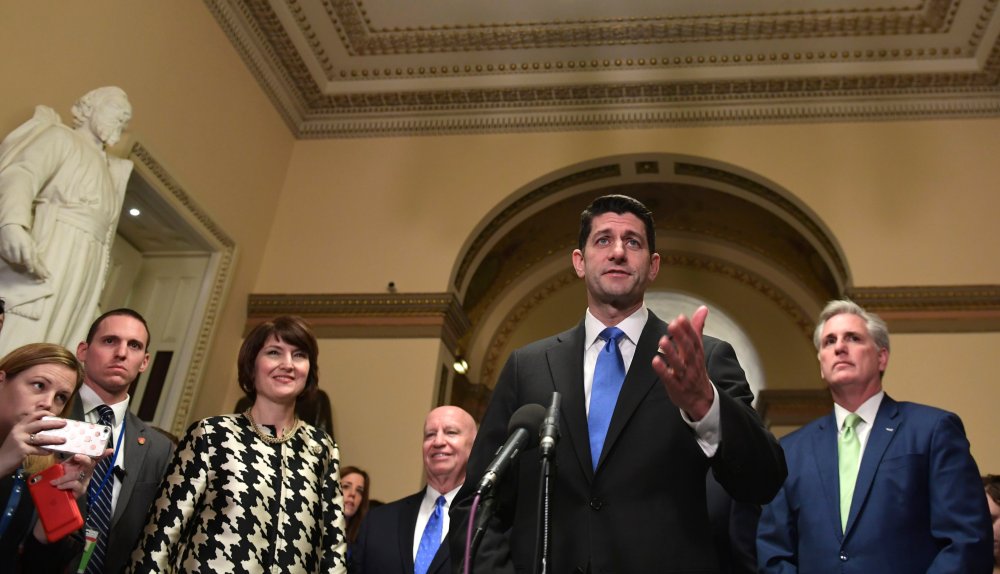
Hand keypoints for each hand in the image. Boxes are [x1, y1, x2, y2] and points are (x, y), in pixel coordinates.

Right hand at [0, 223, 49, 278]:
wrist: (10, 228)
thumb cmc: (23, 236)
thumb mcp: (31, 242)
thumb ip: (34, 252)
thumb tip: (36, 263)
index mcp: (24, 245)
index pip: (27, 258)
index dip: (29, 266)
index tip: (30, 270)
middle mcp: (15, 246)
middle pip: (19, 261)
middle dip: (22, 262)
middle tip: (24, 260)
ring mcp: (7, 248)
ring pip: (12, 260)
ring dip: (16, 260)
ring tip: (18, 255)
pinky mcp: (1, 249)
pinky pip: (6, 258)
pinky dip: (10, 258)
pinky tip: (12, 253)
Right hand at [0, 411, 65, 474]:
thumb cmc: (12, 450)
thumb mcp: (18, 437)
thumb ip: (30, 432)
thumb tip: (49, 430)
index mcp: (19, 426)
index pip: (33, 415)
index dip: (45, 414)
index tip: (55, 415)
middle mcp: (19, 431)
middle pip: (39, 424)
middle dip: (54, 423)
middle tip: (65, 423)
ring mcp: (20, 440)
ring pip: (41, 437)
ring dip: (54, 439)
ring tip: (64, 440)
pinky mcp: (21, 450)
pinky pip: (37, 449)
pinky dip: (45, 450)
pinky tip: (52, 451)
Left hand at [56, 449, 109, 497]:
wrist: (57, 492)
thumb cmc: (62, 478)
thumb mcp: (65, 466)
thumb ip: (70, 459)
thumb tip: (73, 452)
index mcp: (84, 465)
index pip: (95, 458)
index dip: (103, 454)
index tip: (110, 450)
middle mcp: (87, 472)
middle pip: (90, 464)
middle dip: (84, 459)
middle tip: (76, 456)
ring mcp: (85, 481)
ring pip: (78, 475)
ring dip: (64, 478)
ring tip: (54, 482)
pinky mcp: (81, 490)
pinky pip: (75, 484)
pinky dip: (65, 484)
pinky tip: (59, 486)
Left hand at [651, 305, 714, 420]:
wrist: (701, 399)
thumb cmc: (696, 370)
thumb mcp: (698, 350)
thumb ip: (697, 329)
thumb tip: (703, 308)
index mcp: (697, 354)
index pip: (694, 340)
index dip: (688, 329)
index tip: (681, 318)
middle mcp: (692, 364)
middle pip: (688, 350)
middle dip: (681, 337)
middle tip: (672, 324)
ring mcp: (685, 376)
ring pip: (679, 364)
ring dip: (671, 352)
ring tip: (662, 340)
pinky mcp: (676, 387)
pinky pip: (669, 378)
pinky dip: (663, 370)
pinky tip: (655, 360)